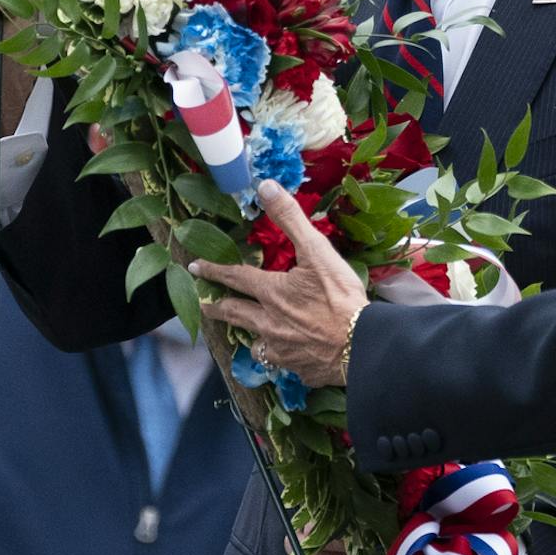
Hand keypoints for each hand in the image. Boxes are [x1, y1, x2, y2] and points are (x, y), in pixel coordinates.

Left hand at [191, 182, 366, 386]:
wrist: (361, 345)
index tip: (195, 267)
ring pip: (254, 342)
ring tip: (244, 333)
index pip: (235, 277)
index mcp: (271, 292)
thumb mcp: (317, 251)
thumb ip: (290, 218)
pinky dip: (278, 356)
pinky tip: (284, 355)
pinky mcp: (297, 367)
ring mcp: (281, 348)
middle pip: (234, 314)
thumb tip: (265, 187)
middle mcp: (268, 322)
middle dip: (216, 308)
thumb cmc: (340, 297)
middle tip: (204, 306)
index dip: (214, 270)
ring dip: (246, 334)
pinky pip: (280, 362)